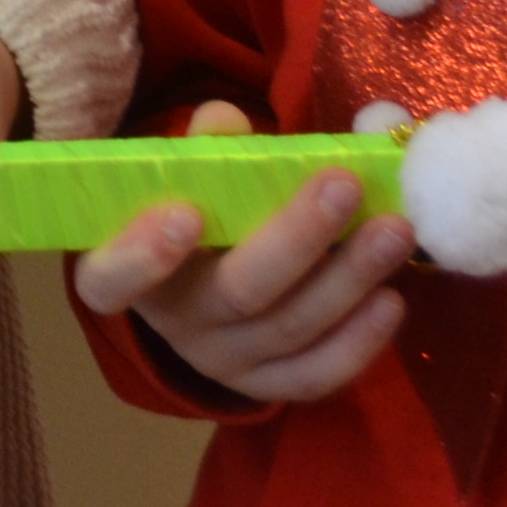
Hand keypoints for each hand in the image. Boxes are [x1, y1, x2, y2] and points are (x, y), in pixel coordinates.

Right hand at [68, 100, 409, 404]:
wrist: (198, 290)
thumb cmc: (190, 212)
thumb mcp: (181, 178)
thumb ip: (202, 147)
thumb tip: (226, 120)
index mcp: (130, 270)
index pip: (111, 280)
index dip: (141, 256)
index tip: (185, 213)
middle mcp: (178, 324)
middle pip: (238, 293)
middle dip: (296, 239)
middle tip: (344, 185)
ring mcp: (226, 362)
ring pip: (291, 329)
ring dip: (349, 279)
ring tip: (396, 230)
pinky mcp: (269, 386)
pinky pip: (316, 376)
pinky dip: (358, 343)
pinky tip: (391, 300)